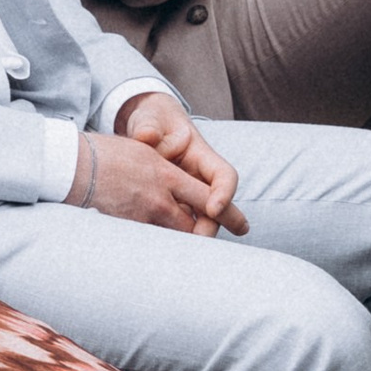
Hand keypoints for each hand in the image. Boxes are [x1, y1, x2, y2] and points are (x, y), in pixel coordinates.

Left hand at [83, 94, 245, 234]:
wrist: (145, 124)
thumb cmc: (152, 119)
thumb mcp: (150, 118)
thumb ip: (149, 127)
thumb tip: (146, 136)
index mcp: (201, 156)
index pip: (224, 176)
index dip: (224, 194)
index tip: (214, 209)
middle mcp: (199, 178)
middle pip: (216, 206)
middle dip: (213, 225)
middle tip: (200, 242)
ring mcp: (186, 192)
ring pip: (198, 218)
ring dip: (193, 234)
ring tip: (180, 252)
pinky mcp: (171, 202)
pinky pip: (177, 221)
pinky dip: (172, 233)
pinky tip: (161, 246)